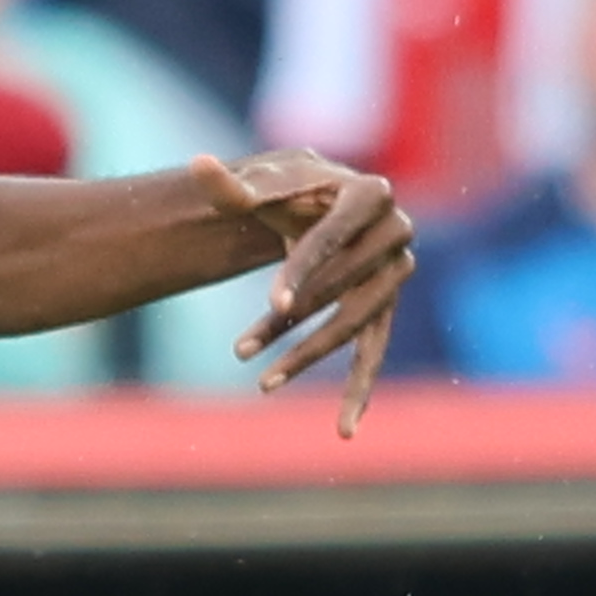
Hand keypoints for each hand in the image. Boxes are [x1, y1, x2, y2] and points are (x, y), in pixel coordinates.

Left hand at [200, 151, 413, 431]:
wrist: (319, 203)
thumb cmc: (286, 190)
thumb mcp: (260, 187)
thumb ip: (231, 184)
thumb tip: (199, 165)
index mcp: (368, 193)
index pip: (331, 239)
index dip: (302, 272)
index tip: (274, 304)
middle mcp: (396, 230)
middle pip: (341, 287)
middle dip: (291, 320)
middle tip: (241, 350)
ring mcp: (397, 271)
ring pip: (353, 324)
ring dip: (307, 355)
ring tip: (263, 383)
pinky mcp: (387, 304)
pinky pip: (375, 351)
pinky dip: (359, 390)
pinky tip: (345, 429)